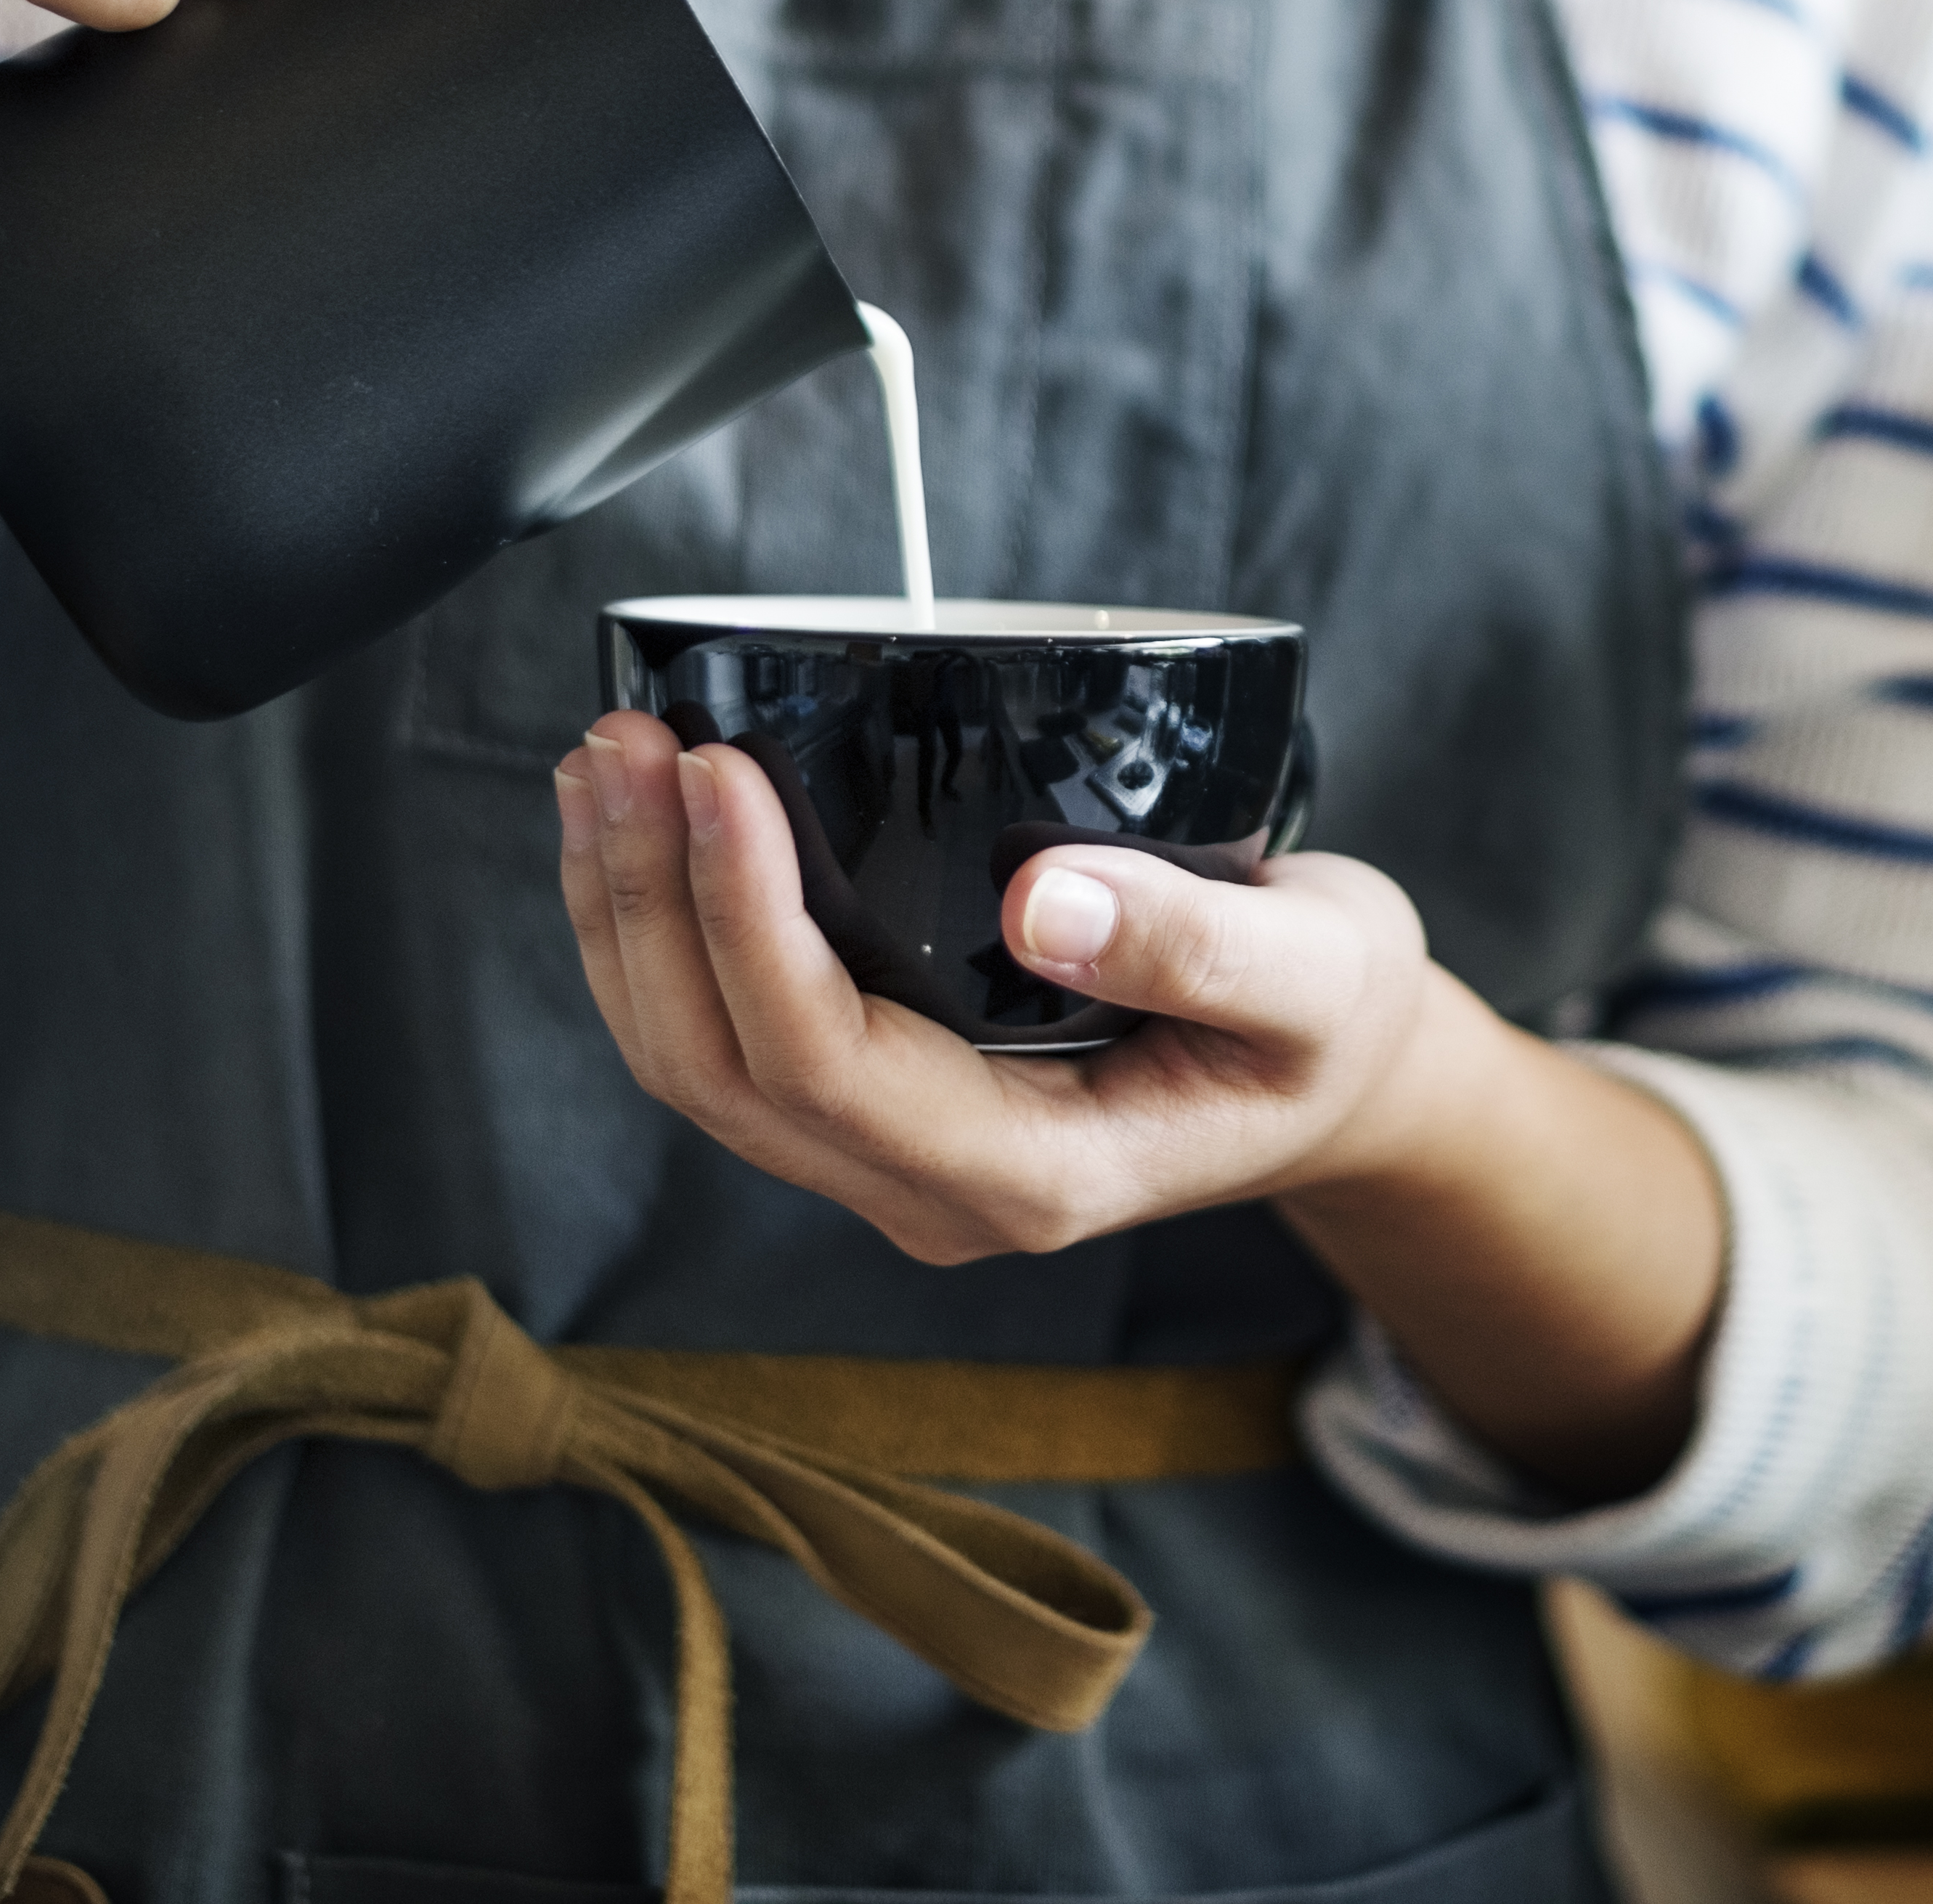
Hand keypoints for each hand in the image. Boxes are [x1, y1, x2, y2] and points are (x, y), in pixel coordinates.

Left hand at [551, 709, 1480, 1265]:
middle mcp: (932, 1192)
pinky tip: (642, 827)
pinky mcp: (870, 1102)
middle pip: (722, 1070)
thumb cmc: (1326, 1024)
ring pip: (695, 1062)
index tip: (716, 769)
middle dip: (648, 900)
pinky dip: (661, 927)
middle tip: (620, 741)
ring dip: (627, 911)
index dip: (744, 917)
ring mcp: (890, 1159)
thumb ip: (1196, 945)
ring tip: (600, 763)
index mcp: (1030, 1176)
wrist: (1332, 1081)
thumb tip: (1041, 898)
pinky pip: (723, 1037)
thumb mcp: (1318, 974)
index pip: (823, 1063)